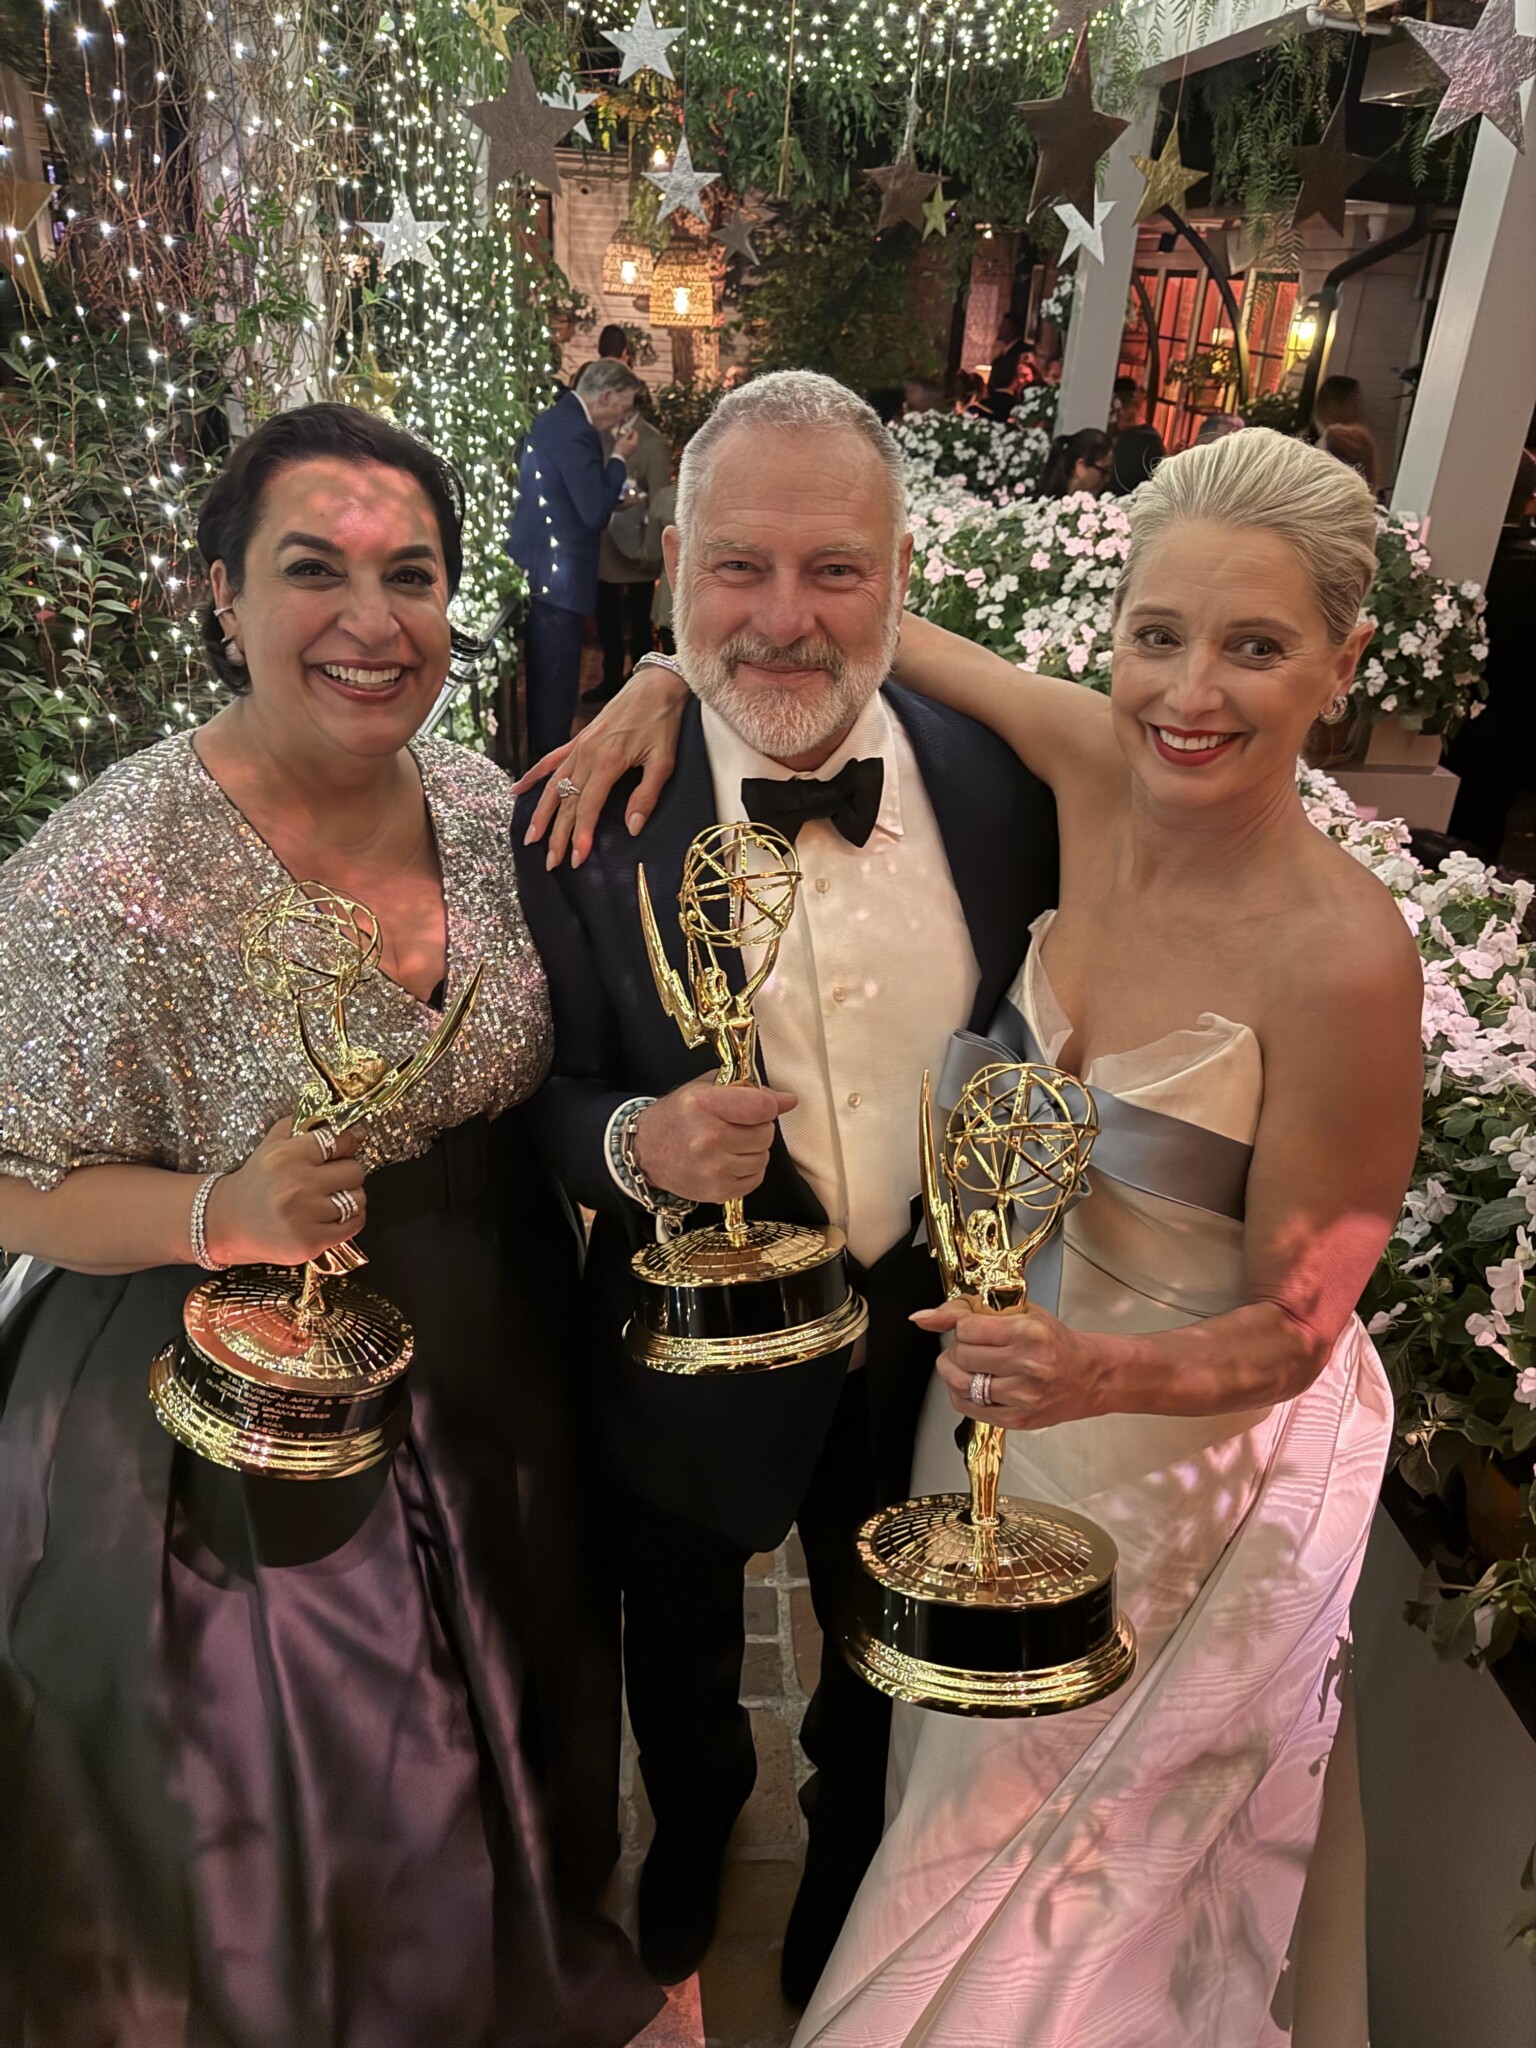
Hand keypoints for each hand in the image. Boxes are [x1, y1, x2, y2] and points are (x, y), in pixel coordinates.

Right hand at [203, 1120, 367, 1268]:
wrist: (228, 1222)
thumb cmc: (256, 1182)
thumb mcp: (271, 1143)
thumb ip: (302, 1124)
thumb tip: (343, 1122)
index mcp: (286, 1156)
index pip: (339, 1140)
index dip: (347, 1143)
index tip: (345, 1147)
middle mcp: (296, 1185)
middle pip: (354, 1171)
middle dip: (348, 1172)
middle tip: (333, 1177)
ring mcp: (304, 1216)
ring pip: (358, 1199)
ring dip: (350, 1197)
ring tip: (331, 1198)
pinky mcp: (311, 1242)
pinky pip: (354, 1224)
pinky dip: (350, 1219)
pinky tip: (332, 1216)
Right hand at [514, 657, 691, 867]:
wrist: (656, 686)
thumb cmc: (663, 723)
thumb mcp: (663, 761)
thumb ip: (646, 796)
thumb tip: (633, 828)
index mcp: (607, 762)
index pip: (587, 807)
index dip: (580, 835)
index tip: (576, 859)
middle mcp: (586, 755)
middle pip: (566, 802)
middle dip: (557, 834)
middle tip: (551, 862)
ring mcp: (579, 747)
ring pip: (553, 785)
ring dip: (541, 813)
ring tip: (531, 837)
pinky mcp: (578, 740)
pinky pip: (550, 761)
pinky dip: (533, 776)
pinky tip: (517, 791)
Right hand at [613, 419, 640, 459]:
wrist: (618, 458)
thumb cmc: (620, 448)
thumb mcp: (623, 439)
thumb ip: (628, 433)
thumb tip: (631, 429)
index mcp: (635, 442)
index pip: (636, 433)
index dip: (630, 430)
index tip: (625, 429)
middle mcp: (636, 446)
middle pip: (634, 437)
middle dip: (628, 434)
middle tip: (622, 433)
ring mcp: (634, 449)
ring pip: (632, 441)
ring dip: (627, 438)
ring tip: (621, 437)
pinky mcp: (631, 452)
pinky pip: (630, 445)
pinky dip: (627, 442)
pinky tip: (622, 442)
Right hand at [632, 1078, 797, 1206]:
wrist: (646, 1152)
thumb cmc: (677, 1116)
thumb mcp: (704, 1089)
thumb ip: (747, 1090)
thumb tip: (787, 1100)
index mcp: (704, 1105)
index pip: (761, 1107)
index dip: (768, 1105)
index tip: (761, 1106)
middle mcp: (709, 1138)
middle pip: (766, 1133)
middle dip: (757, 1127)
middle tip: (736, 1126)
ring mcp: (714, 1168)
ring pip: (763, 1157)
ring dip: (753, 1150)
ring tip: (729, 1144)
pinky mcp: (718, 1191)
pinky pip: (756, 1178)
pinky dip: (748, 1170)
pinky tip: (728, 1161)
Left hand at [912, 1298, 1109, 1431]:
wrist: (1090, 1375)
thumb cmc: (1056, 1342)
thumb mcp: (1020, 1313)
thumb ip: (970, 1311)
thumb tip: (923, 1317)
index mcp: (1029, 1333)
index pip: (967, 1328)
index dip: (961, 1325)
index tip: (970, 1326)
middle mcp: (1027, 1366)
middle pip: (961, 1356)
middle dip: (957, 1348)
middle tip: (971, 1345)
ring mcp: (1022, 1396)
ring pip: (959, 1383)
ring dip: (956, 1371)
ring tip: (971, 1365)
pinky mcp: (1017, 1418)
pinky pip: (967, 1407)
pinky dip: (962, 1393)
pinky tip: (976, 1384)